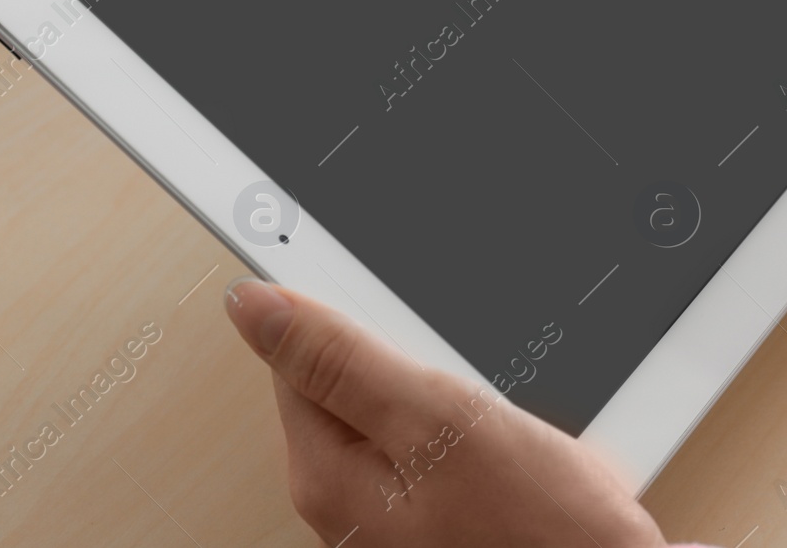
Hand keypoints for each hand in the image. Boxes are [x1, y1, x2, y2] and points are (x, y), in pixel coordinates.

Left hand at [224, 278, 666, 547]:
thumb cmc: (536, 533)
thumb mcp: (437, 420)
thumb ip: (341, 359)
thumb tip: (251, 305)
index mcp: (327, 472)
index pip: (293, 350)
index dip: (335, 300)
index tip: (363, 265)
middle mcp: (347, 496)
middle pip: (351, 372)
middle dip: (413, 349)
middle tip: (465, 369)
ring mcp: (395, 504)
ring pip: (406, 398)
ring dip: (454, 384)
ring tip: (502, 412)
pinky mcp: (442, 504)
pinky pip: (443, 432)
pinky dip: (478, 417)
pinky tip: (515, 434)